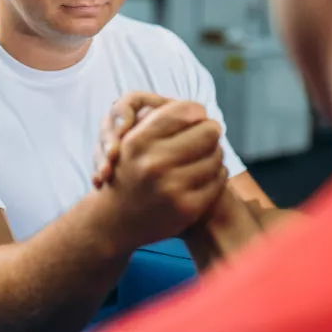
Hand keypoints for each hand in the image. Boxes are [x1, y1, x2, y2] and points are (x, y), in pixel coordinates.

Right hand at [95, 100, 228, 252]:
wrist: (113, 220)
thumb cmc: (126, 171)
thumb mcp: (129, 139)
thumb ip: (158, 117)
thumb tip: (201, 110)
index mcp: (138, 141)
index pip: (188, 110)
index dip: (196, 112)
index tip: (195, 117)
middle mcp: (154, 164)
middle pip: (209, 131)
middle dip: (209, 131)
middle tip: (204, 136)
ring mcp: (172, 188)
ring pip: (216, 155)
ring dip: (213, 153)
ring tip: (202, 155)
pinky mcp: (188, 208)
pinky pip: (218, 179)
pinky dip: (215, 174)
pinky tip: (203, 174)